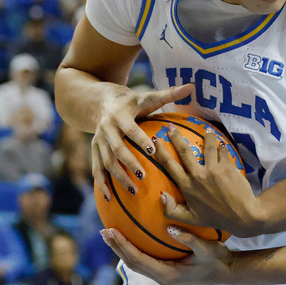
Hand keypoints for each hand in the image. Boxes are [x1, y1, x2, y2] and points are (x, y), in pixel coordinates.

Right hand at [90, 83, 194, 200]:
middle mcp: (106, 129)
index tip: (152, 149)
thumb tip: (191, 86)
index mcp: (120, 115)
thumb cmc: (132, 102)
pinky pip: (96, 169)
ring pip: (106, 161)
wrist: (101, 101)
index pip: (130, 129)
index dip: (139, 139)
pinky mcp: (94, 151)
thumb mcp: (148, 96)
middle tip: (143, 176)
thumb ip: (170, 94)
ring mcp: (98, 141)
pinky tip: (111, 198)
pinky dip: (102, 184)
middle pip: (116, 148)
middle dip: (129, 163)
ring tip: (133, 190)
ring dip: (118, 176)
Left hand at [100, 226, 234, 284]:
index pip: (138, 259)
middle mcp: (162, 277)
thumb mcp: (206, 248)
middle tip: (104, 231)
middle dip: (116, 247)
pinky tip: (129, 239)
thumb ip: (188, 238)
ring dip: (122, 249)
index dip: (123, 245)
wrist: (228, 271)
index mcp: (167, 274)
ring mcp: (163, 276)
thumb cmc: (218, 259)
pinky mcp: (166, 271)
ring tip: (110, 235)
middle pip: (131, 263)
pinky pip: (144, 261)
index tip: (111, 231)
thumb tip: (170, 227)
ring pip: (136, 263)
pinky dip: (132, 250)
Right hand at [156, 125, 260, 235]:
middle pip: (184, 151)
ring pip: (207, 146)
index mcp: (187, 186)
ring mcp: (213, 169)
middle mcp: (198, 175)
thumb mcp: (190, 219)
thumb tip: (160, 195)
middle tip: (171, 126)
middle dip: (176, 136)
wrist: (243, 215)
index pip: (169, 165)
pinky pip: (222, 151)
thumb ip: (171, 210)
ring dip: (206, 136)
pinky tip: (221, 144)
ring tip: (206, 130)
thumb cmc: (216, 218)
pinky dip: (221, 146)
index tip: (155, 140)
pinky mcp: (227, 166)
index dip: (160, 151)